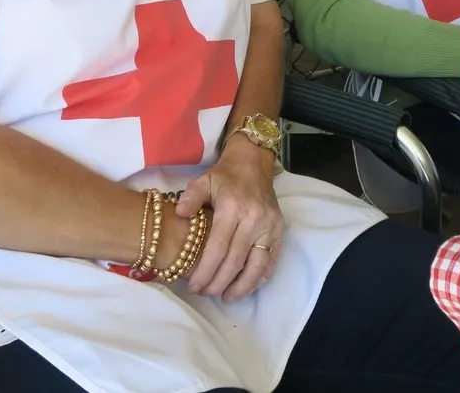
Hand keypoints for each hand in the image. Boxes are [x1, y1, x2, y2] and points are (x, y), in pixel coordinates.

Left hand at [178, 135, 282, 300]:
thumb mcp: (203, 180)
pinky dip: (260, 277)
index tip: (193, 286)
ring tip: (227, 297)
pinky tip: (247, 286)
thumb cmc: (225, 175)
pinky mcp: (280, 230)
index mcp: (233, 208)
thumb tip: (180, 213)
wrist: (254, 162)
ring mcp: (270, 226)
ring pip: (258, 266)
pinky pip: (272, 260)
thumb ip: (191, 197)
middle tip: (205, 294)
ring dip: (242, 287)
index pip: (218, 249)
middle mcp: (254, 219)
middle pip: (236, 262)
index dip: (205, 272)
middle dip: (219, 283)